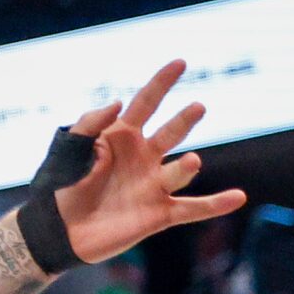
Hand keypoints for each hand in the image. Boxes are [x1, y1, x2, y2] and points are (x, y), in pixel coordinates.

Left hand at [52, 60, 247, 262]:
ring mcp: (153, 185)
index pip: (146, 103)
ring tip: (190, 161)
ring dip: (186, 167)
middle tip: (196, 107)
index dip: (162, 82)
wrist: (55, 231)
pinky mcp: (159, 214)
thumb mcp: (66, 150)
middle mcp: (143, 157)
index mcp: (120, 137)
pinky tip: (238, 197)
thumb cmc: (58, 186)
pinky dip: (215, 204)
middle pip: (170, 132)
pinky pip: (192, 208)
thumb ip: (90, 124)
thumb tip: (119, 102)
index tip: (180, 62)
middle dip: (184, 120)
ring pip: (180, 171)